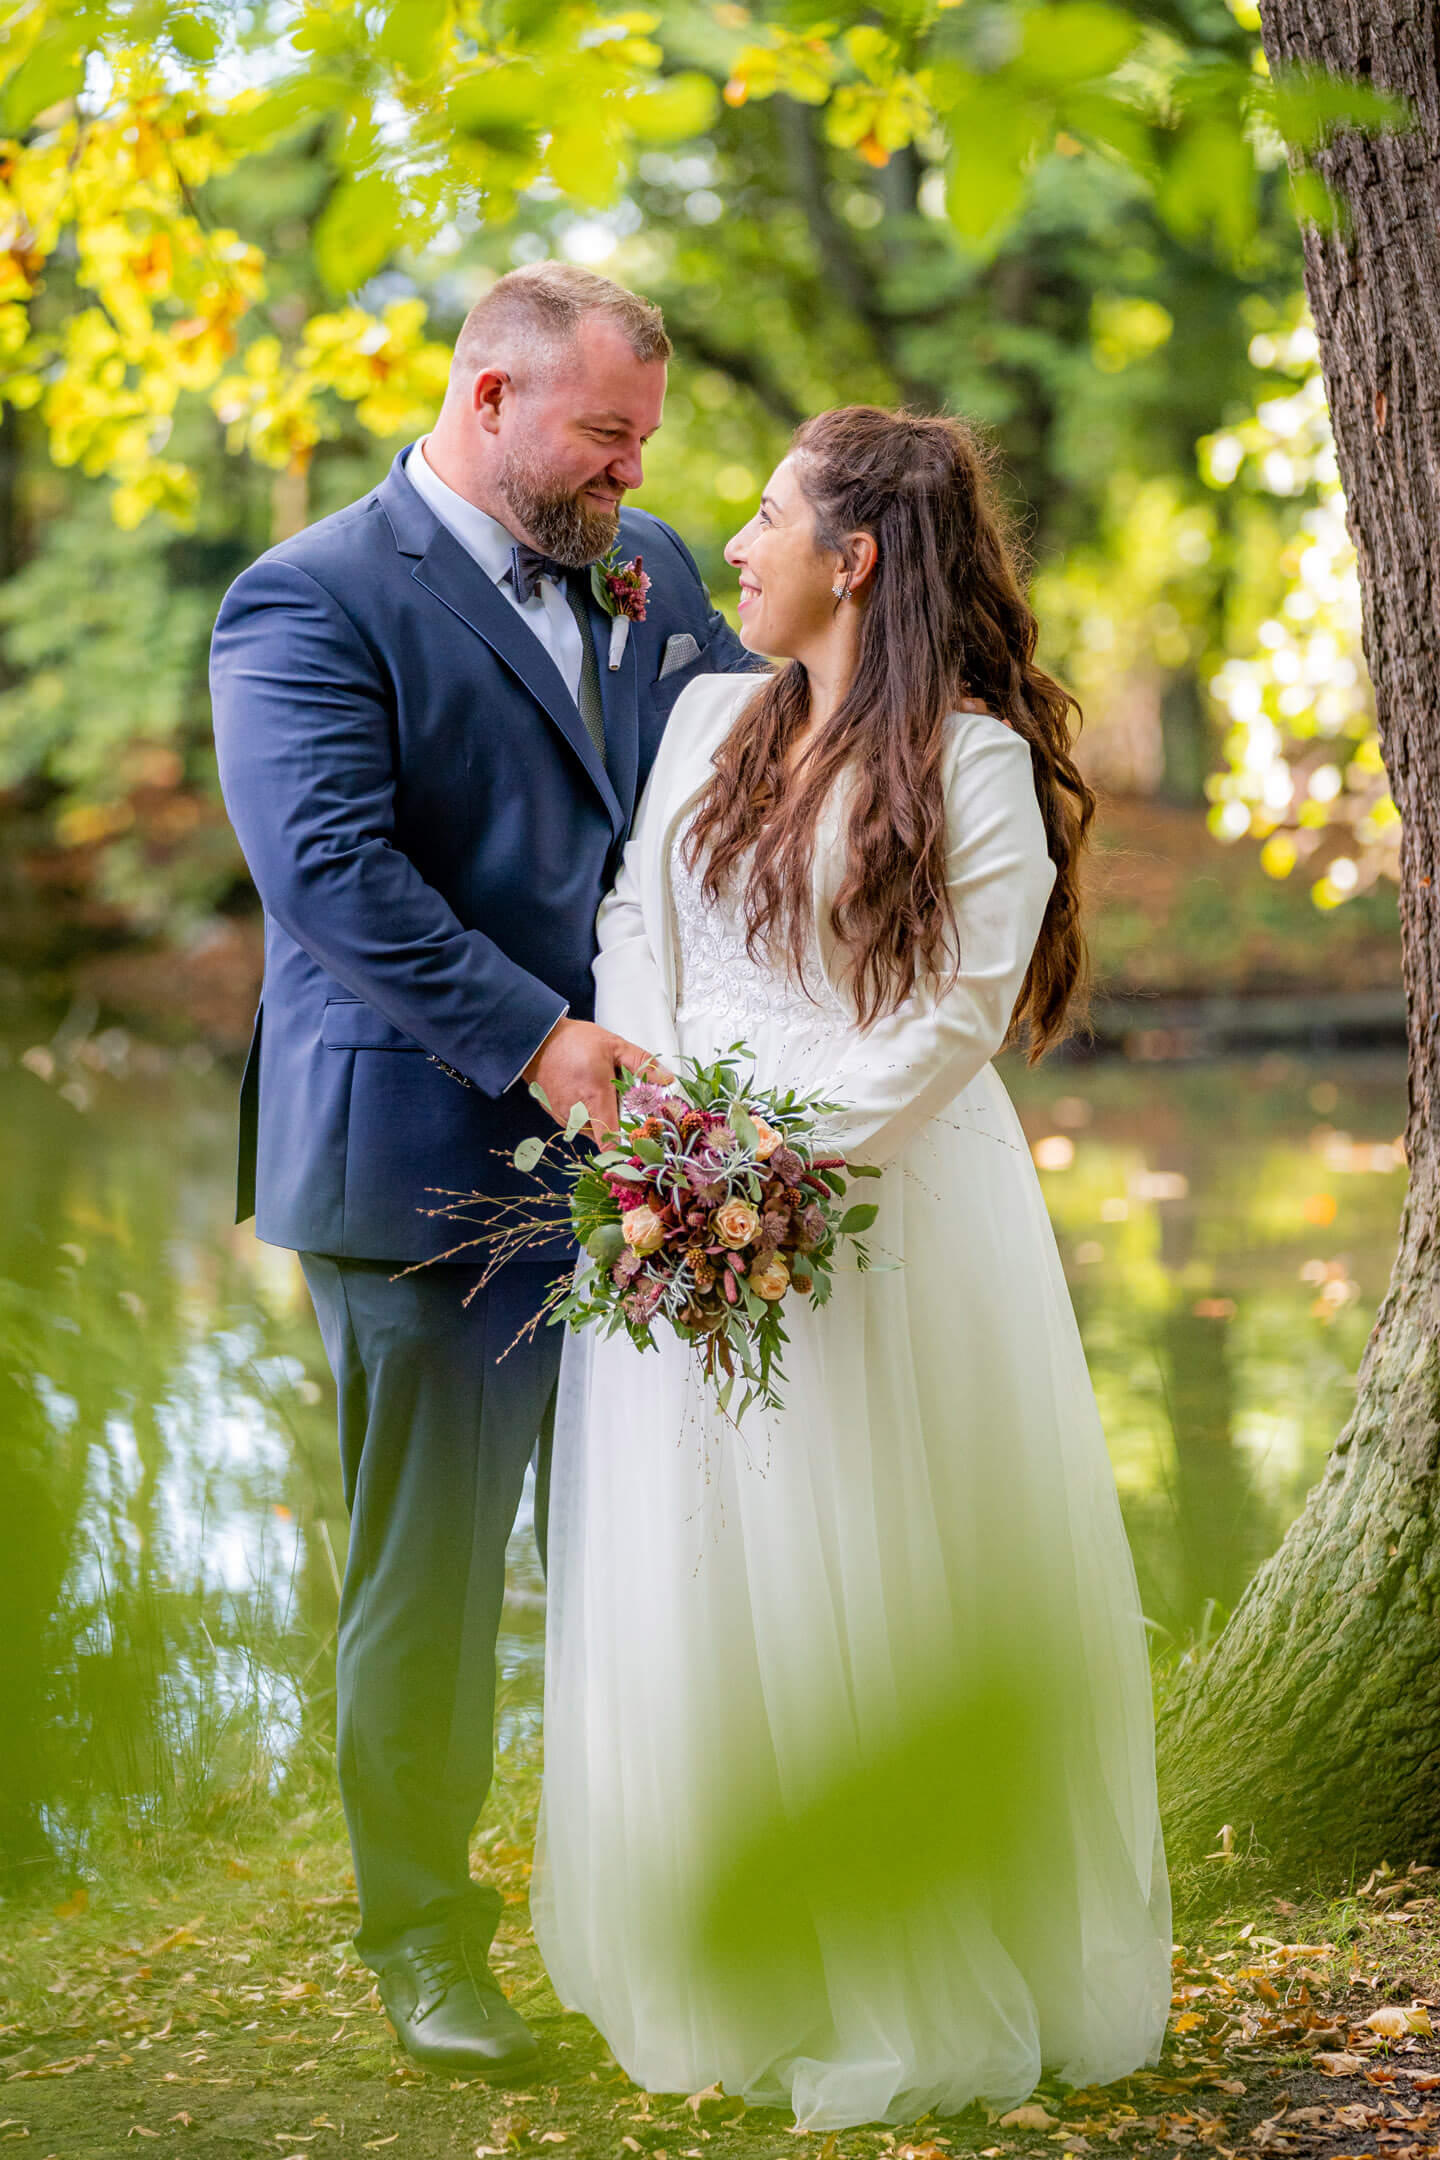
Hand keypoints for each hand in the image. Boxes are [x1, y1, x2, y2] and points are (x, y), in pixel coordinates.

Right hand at [522, 1017, 672, 1145]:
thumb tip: (668, 1080)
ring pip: (593, 1130)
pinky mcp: (556, 1115)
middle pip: (606, 1135)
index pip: (610, 1142)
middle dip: (619, 1124)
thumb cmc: (574, 1041)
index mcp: (595, 1098)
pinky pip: (579, 1123)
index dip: (626, 1146)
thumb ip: (642, 1064)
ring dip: (603, 1118)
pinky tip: (588, 1093)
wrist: (537, 1039)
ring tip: (602, 1093)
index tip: (639, 1138)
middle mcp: (577, 1113)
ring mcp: (564, 1116)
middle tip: (624, 1102)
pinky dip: (587, 1114)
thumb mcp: (614, 1045)